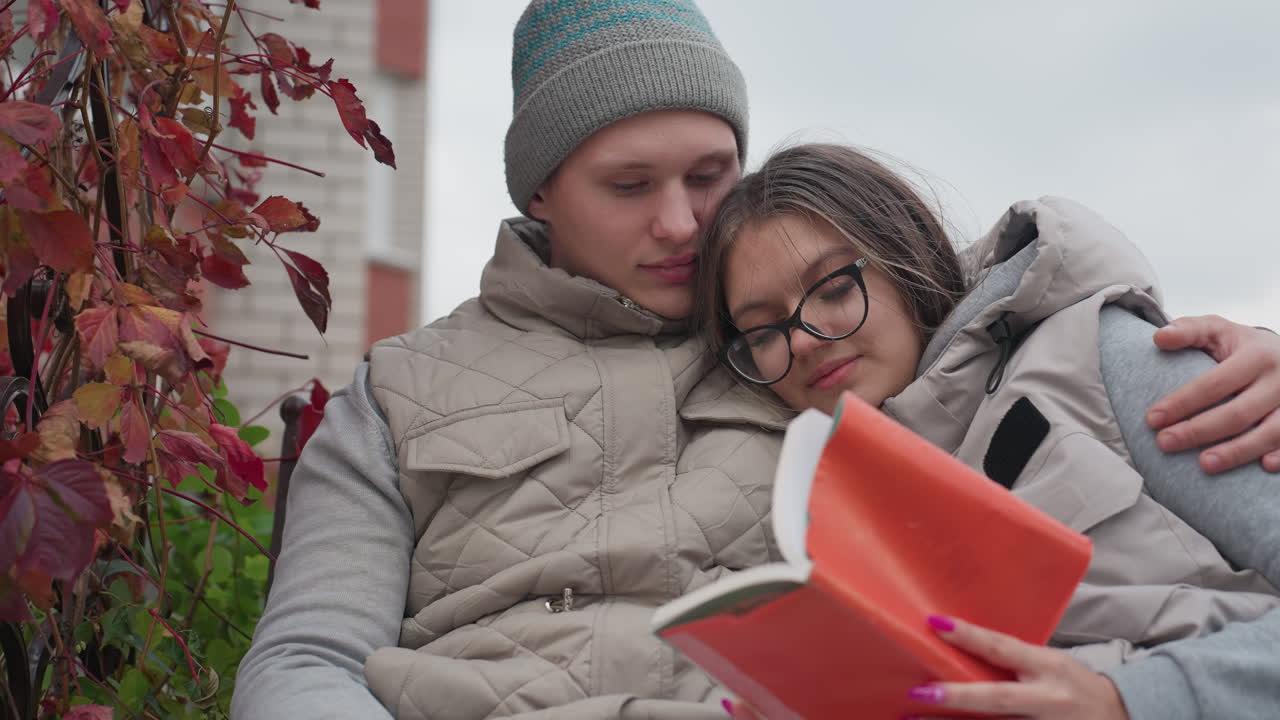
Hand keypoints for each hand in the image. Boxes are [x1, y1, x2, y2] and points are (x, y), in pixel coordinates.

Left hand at [904, 615, 1128, 719]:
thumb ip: (1012, 660)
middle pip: (998, 699)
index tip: (935, 623)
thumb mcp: (1048, 663)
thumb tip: (959, 645)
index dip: (970, 636)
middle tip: (920, 693)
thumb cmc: (1072, 684)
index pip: (1003, 648)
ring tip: (912, 719)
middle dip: (958, 696)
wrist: (1120, 715)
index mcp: (1046, 667)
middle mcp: (1047, 698)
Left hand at [1148, 315, 1279, 473]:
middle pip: (1237, 413)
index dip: (1181, 403)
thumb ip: (1190, 330)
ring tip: (1203, 465)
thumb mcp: (1220, 330)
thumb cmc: (1245, 347)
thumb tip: (1159, 338)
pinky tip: (1264, 467)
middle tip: (1164, 443)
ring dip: (1237, 452)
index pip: (1213, 384)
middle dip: (1198, 431)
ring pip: (1270, 433)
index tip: (1152, 419)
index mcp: (1256, 356)